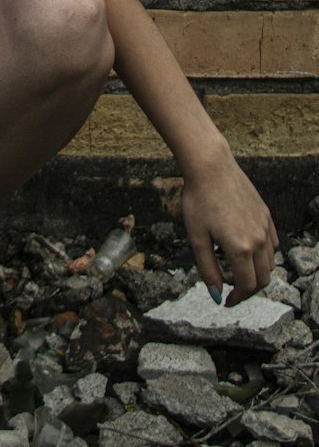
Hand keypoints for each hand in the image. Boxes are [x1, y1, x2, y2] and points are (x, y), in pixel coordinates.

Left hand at [180, 146, 278, 305]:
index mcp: (240, 249)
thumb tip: (215, 294)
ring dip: (257, 274)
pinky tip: (249, 252)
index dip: (237, 298)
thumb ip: (208, 269)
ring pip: (270, 263)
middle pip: (262, 279)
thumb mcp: (196, 237)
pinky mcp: (266, 215)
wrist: (211, 167)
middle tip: (233, 292)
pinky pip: (272, 244)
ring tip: (240, 273)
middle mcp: (258, 240)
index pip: (246, 286)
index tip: (226, 302)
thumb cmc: (198, 200)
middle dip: (248, 291)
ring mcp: (265, 227)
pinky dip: (265, 256)